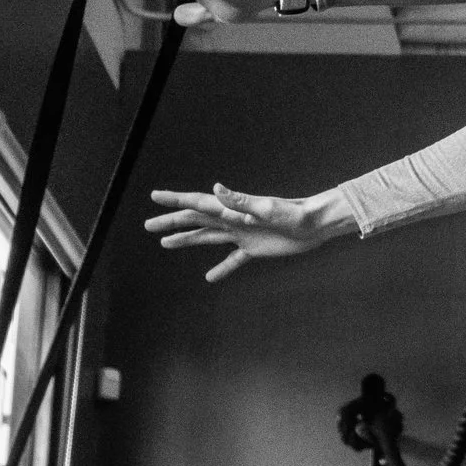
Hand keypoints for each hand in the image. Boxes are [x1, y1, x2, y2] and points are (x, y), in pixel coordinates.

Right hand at [144, 184, 353, 280]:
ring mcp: (242, 234)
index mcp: (233, 209)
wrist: (317, 224)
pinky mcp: (255, 248)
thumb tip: (216, 188)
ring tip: (165, 243)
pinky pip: (232, 260)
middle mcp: (233, 220)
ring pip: (207, 238)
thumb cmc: (296, 213)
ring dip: (186, 240)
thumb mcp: (268, 208)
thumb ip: (241, 201)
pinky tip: (209, 277)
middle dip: (172, 222)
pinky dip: (221, 268)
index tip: (154, 196)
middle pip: (196, 221)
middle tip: (148, 225)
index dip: (175, 200)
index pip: (198, 204)